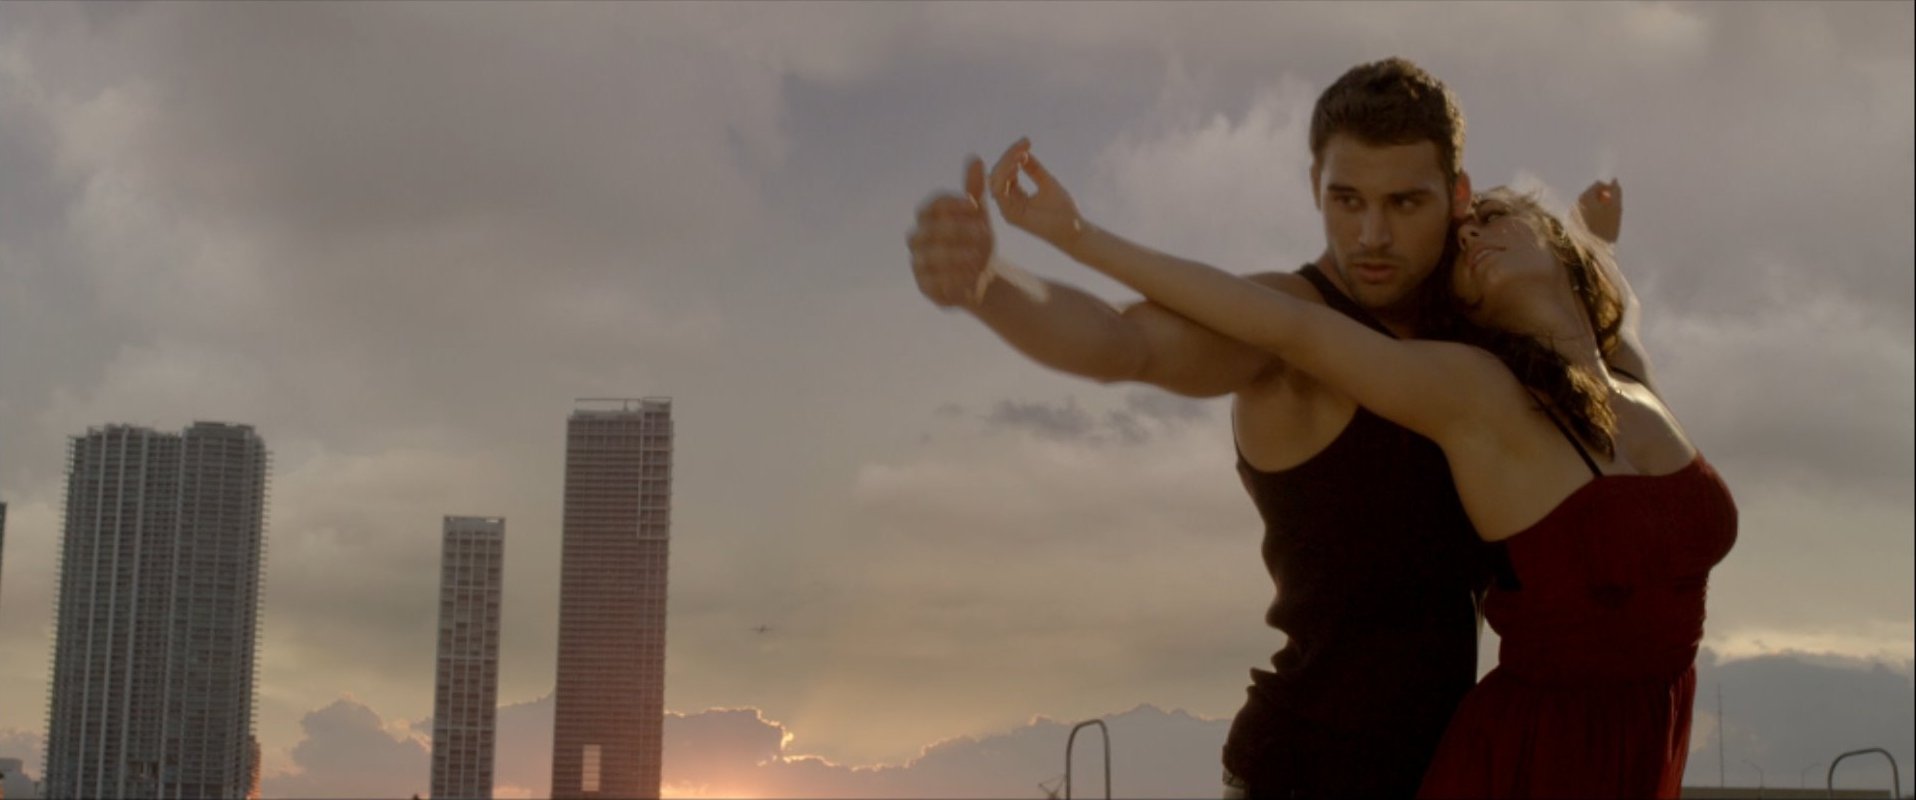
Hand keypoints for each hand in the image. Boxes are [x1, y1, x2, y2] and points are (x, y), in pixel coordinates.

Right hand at [908, 157, 994, 308]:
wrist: (978, 275)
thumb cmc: (975, 240)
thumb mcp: (978, 215)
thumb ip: (974, 190)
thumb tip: (975, 158)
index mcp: (929, 217)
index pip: (934, 205)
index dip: (952, 204)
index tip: (975, 205)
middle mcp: (918, 238)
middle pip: (930, 230)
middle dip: (957, 230)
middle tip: (982, 232)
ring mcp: (919, 262)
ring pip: (931, 256)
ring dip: (955, 255)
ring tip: (977, 257)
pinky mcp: (924, 285)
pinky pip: (934, 281)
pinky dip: (952, 278)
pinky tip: (971, 275)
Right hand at [989, 137, 1087, 253]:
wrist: (1074, 230)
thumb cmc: (1064, 210)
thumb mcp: (1047, 182)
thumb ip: (1033, 169)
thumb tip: (1021, 151)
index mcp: (1016, 196)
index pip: (1006, 172)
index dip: (1013, 154)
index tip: (1026, 141)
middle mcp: (1008, 203)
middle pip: (997, 174)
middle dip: (1009, 156)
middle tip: (1024, 145)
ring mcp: (1008, 210)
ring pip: (995, 181)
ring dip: (1007, 163)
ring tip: (1022, 153)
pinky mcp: (1010, 215)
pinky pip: (1000, 192)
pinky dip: (1006, 176)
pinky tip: (1018, 165)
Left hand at [1576, 179, 1621, 243]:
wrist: (1593, 253)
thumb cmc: (1607, 230)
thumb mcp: (1616, 209)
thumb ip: (1616, 192)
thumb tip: (1614, 181)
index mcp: (1584, 198)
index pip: (1597, 185)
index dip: (1609, 190)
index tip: (1615, 201)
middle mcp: (1574, 204)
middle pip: (1590, 195)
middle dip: (1602, 199)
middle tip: (1611, 211)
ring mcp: (1570, 215)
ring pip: (1585, 205)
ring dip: (1595, 208)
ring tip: (1604, 221)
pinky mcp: (1570, 225)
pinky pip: (1581, 215)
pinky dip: (1589, 217)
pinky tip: (1596, 227)